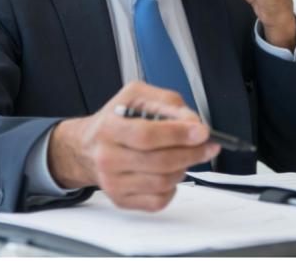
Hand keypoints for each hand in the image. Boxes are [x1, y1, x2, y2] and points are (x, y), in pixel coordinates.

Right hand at [48, 81, 220, 211]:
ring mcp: (113, 182)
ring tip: (185, 155)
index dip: (178, 134)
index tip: (202, 132)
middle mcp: (107, 157)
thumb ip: (168, 103)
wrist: (87, 146)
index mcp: (109, 127)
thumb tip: (193, 124)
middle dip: (191, 152)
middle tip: (208, 145)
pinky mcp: (121, 200)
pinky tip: (169, 172)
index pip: (146, 135)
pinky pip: (158, 200)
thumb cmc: (115, 119)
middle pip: (159, 162)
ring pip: (162, 182)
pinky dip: (172, 187)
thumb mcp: (137, 95)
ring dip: (183, 168)